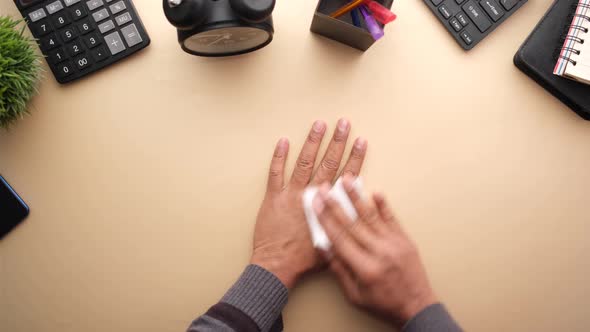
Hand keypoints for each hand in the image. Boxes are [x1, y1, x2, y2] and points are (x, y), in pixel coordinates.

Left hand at [250, 119, 367, 289]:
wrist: (278, 265)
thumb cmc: (305, 259)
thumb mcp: (332, 241)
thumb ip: (341, 224)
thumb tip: (352, 215)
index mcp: (328, 205)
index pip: (346, 176)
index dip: (355, 158)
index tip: (361, 142)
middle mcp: (311, 195)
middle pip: (328, 162)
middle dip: (338, 141)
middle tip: (344, 123)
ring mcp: (291, 194)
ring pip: (304, 162)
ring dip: (313, 142)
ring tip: (320, 124)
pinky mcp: (273, 197)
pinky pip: (276, 172)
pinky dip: (279, 156)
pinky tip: (284, 141)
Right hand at [314, 177, 436, 326]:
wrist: (417, 306)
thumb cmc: (384, 303)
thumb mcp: (355, 294)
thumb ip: (339, 270)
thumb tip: (323, 247)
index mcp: (365, 268)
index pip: (340, 238)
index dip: (325, 219)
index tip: (316, 205)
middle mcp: (380, 252)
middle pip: (352, 223)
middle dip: (335, 204)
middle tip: (324, 188)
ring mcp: (395, 244)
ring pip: (371, 216)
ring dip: (357, 197)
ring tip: (347, 180)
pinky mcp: (405, 240)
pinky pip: (392, 219)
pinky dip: (383, 205)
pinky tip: (375, 192)